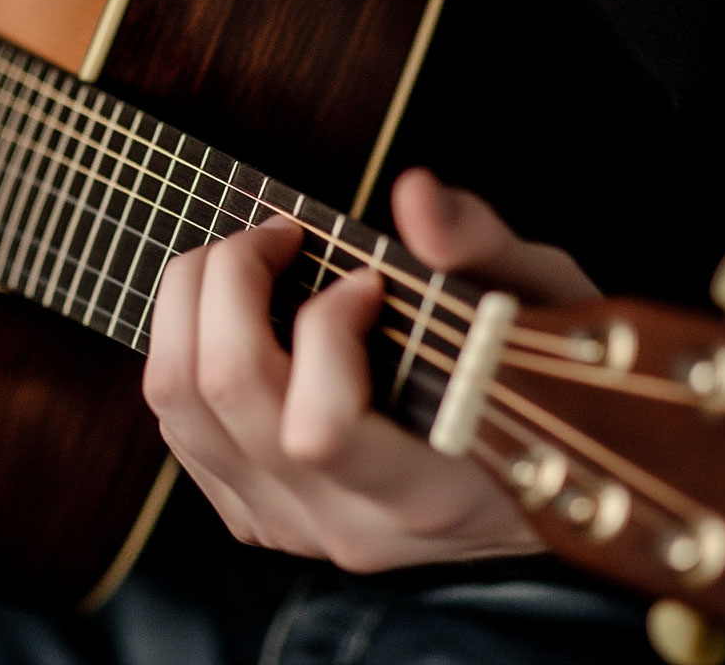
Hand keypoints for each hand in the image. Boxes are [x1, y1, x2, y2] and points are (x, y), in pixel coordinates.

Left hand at [143, 167, 599, 571]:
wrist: (544, 481)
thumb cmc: (546, 386)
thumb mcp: (545, 308)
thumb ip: (483, 251)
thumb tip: (414, 197)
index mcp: (428, 493)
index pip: (320, 431)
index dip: (324, 330)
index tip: (365, 279)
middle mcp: (346, 524)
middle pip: (228, 397)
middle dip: (228, 282)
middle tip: (273, 235)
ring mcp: (293, 526)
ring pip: (181, 410)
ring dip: (189, 308)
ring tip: (240, 262)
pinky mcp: (259, 517)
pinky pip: (179, 431)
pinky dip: (186, 355)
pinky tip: (235, 320)